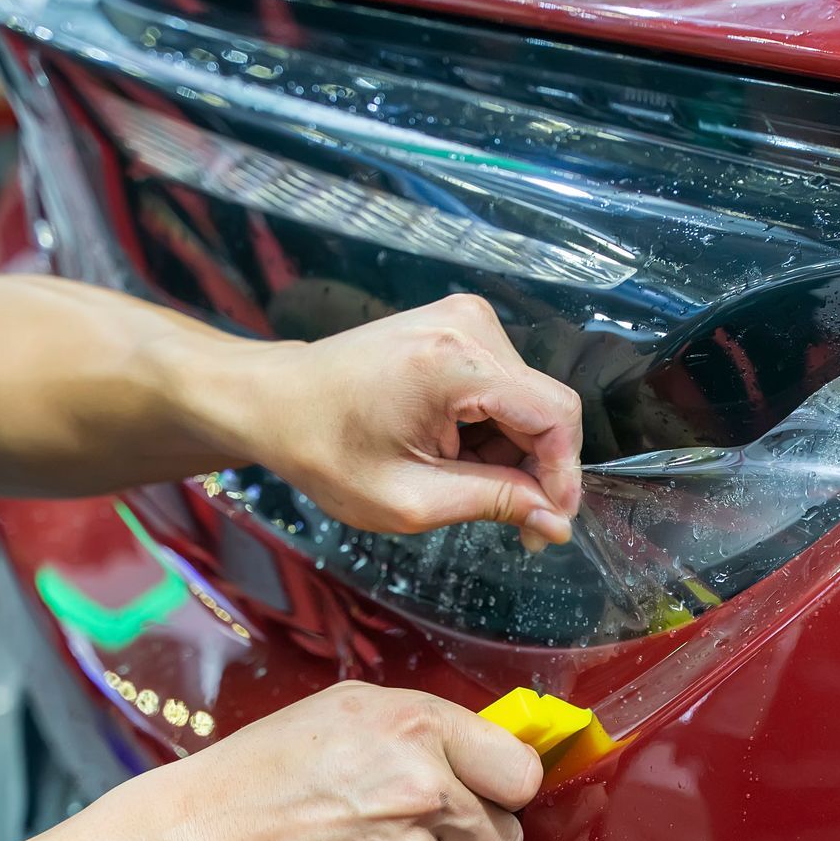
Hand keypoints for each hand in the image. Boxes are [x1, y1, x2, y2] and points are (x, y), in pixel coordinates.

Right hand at [122, 683, 541, 840]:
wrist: (204, 840)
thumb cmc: (268, 768)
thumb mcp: (351, 709)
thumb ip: (428, 726)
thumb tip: (486, 751)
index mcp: (420, 732)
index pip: (523, 774)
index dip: (508, 785)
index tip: (493, 790)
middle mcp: (424, 795)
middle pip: (504, 837)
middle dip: (475, 834)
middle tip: (425, 822)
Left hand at [224, 295, 583, 550]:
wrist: (275, 400)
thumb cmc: (326, 451)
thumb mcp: (410, 498)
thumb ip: (493, 503)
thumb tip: (557, 520)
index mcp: (456, 362)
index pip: (554, 415)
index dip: (564, 475)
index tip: (550, 523)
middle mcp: (470, 325)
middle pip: (543, 407)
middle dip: (535, 468)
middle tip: (510, 521)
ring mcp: (464, 318)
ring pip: (526, 400)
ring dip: (510, 450)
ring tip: (460, 478)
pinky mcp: (457, 324)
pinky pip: (504, 385)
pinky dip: (492, 427)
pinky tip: (454, 450)